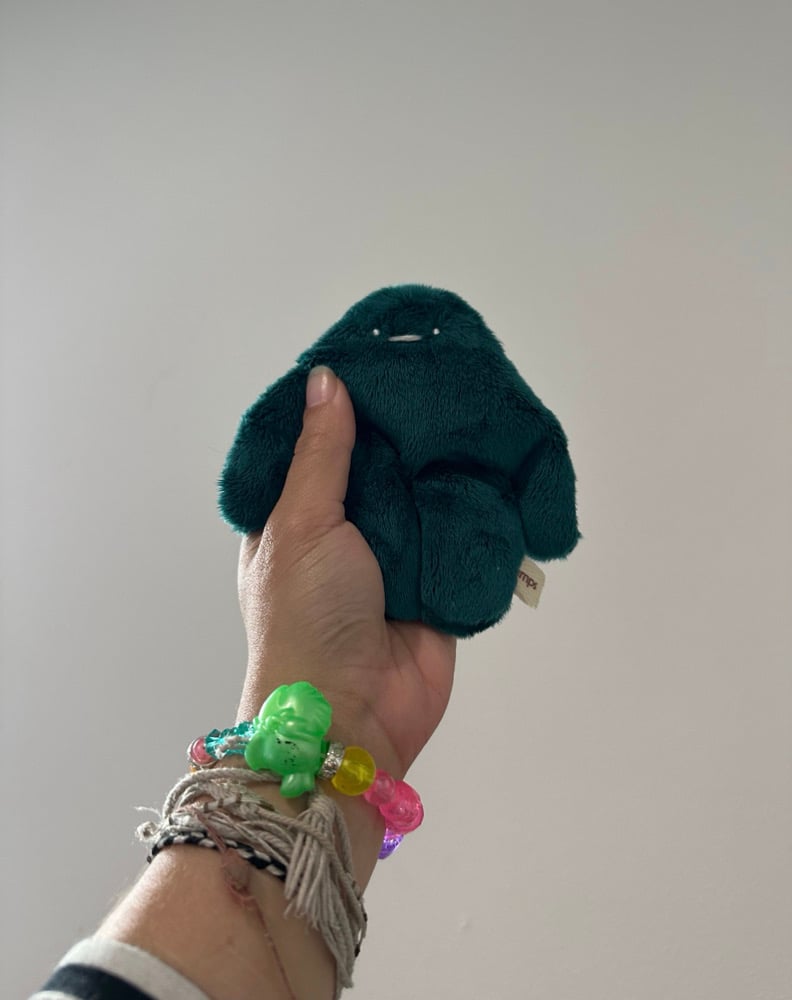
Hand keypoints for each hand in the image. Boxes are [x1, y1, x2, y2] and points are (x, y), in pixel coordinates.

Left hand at [236, 366, 455, 779]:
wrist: (353, 717)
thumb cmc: (306, 617)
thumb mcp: (301, 524)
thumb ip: (322, 454)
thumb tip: (326, 379)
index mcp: (297, 514)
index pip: (320, 444)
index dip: (346, 404)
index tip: (382, 357)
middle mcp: (347, 529)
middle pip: (382, 465)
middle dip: (409, 429)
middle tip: (445, 373)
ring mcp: (396, 556)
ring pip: (426, 495)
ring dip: (448, 464)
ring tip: (480, 406)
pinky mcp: (440, 580)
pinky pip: (463, 534)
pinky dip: (481, 508)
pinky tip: (502, 462)